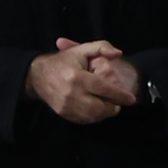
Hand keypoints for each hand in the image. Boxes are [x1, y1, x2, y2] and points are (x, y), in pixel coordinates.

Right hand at [26, 37, 140, 124]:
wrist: (36, 76)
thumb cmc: (61, 62)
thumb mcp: (81, 50)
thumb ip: (102, 47)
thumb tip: (118, 54)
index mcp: (78, 77)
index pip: (104, 90)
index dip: (120, 95)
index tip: (131, 99)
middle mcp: (72, 94)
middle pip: (100, 107)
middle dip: (114, 107)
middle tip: (119, 103)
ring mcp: (66, 105)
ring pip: (94, 116)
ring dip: (105, 113)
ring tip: (109, 106)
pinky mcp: (63, 113)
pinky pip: (84, 119)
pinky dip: (94, 117)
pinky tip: (97, 110)